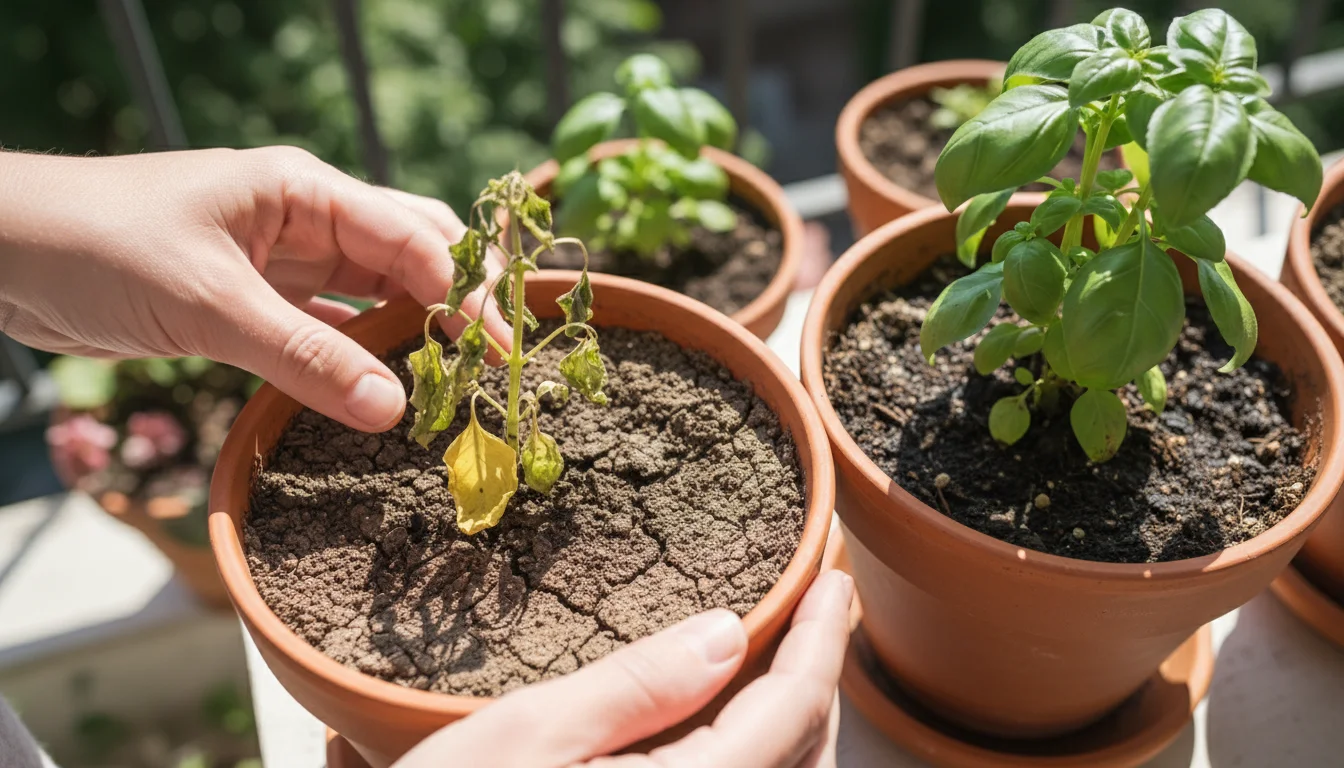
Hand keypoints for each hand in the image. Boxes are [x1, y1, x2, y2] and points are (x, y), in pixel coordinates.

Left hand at [0, 147, 508, 431]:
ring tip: (456, 385)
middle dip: (457, 307)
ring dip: (415, 335)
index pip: (414, 236)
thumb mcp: (210, 306)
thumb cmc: (101, 249)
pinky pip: (331, 327)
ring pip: (376, 294)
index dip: (465, 292)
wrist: (6, 254)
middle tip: (495, 369)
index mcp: (305, 191)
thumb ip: (305, 357)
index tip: (500, 350)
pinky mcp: (259, 300)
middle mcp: (307, 218)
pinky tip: (389, 389)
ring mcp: (284, 260)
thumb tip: (395, 410)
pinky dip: (363, 356)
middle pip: (412, 256)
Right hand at [396, 570, 853, 767]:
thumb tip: (724, 633)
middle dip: (821, 680)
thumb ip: (635, 688)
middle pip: (807, 755)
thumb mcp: (525, 738)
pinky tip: (727, 729)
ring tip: (779, 662)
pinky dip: (763, 758)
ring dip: (797, 725)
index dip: (823, 638)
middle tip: (815, 611)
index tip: (836, 579)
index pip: (793, 709)